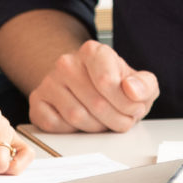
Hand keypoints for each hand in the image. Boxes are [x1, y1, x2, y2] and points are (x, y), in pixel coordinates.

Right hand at [27, 38, 158, 132]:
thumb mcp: (140, 84)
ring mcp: (49, 81)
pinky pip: (56, 125)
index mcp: (93, 52)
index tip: (133, 107)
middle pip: (96, 104)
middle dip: (115, 120)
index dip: (126, 103)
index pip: (108, 81)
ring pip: (76, 117)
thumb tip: (132, 90)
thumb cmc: (115, 87)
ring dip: (96, 127)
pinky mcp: (38, 101)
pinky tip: (81, 123)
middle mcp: (66, 62)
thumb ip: (145, 85)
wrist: (88, 88)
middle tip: (122, 120)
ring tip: (104, 121)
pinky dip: (73, 131)